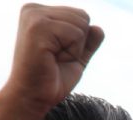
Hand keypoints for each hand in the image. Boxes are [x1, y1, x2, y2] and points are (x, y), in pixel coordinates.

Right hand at [0, 4, 103, 119]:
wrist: (33, 96)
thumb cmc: (52, 78)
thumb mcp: (76, 57)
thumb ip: (87, 42)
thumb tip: (98, 28)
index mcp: (39, 12)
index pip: (81, 15)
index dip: (78, 42)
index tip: (58, 54)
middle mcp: (33, 9)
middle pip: (83, 16)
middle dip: (78, 44)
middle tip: (57, 58)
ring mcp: (34, 16)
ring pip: (81, 24)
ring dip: (75, 48)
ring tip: (54, 58)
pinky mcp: (38, 27)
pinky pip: (76, 34)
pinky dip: (72, 52)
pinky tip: (52, 59)